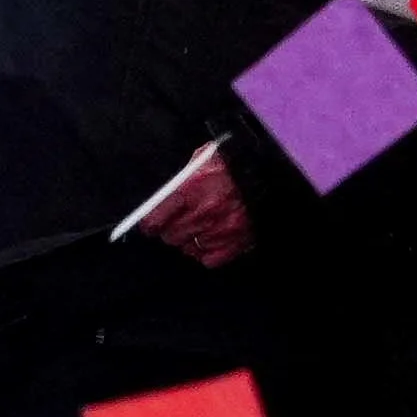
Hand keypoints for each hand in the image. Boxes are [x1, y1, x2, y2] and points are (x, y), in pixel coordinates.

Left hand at [135, 144, 255, 268]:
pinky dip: (206, 253)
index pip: (155, 219)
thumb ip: (183, 177)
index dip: (149, 224)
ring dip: (188, 241)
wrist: (267, 172)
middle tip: (175, 224)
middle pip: (170, 236)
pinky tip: (209, 241)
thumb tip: (166, 195)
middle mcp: (203, 213)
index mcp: (191, 189)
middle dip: (169, 231)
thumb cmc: (235, 162)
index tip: (150, 225)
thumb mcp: (204, 156)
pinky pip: (209, 260)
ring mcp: (220, 231)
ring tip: (196, 230)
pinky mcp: (236, 243)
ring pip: (188, 249)